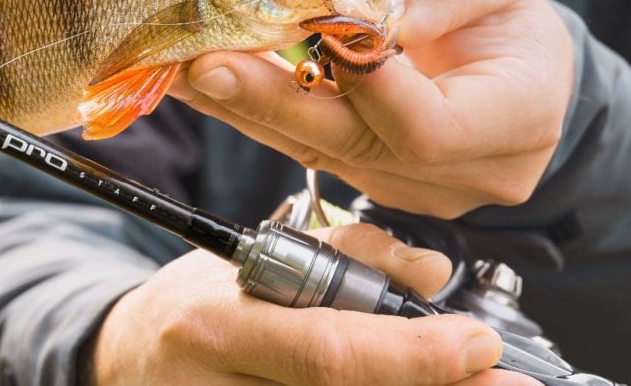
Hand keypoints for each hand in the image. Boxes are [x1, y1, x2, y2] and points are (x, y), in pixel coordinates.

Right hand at [91, 223, 532, 384]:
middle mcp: (215, 385)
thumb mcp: (253, 261)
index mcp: (216, 323)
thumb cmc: (192, 305)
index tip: (478, 344)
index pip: (325, 348)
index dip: (410, 355)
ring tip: (470, 381)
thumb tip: (429, 268)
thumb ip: (344, 257)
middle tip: (507, 383)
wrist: (123, 360)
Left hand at [170, 0, 573, 217]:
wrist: (524, 83)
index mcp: (512, 126)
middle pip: (352, 146)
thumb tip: (352, 0)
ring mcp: (410, 187)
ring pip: (316, 149)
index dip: (366, 84)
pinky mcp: (371, 179)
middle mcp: (460, 175)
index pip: (427, 128)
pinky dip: (257, 111)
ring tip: (180, 68)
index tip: (316, 27)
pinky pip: (307, 147)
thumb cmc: (514, 30)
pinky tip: (208, 82)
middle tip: (203, 64)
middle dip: (270, 101)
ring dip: (243, 106)